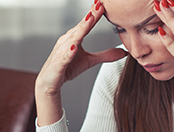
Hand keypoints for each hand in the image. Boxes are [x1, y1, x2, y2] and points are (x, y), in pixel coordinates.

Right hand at [35, 1, 126, 125]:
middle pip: (80, 27)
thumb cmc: (67, 68)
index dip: (95, 13)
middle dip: (90, 16)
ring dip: (81, 28)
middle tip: (99, 5)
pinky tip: (75, 47)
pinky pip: (64, 56)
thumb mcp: (90, 61)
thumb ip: (106, 55)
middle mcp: (67, 41)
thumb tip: (124, 52)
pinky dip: (69, 51)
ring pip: (73, 38)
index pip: (86, 24)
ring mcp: (61, 51)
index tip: (103, 4)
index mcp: (74, 37)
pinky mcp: (58, 63)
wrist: (49, 82)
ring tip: (90, 19)